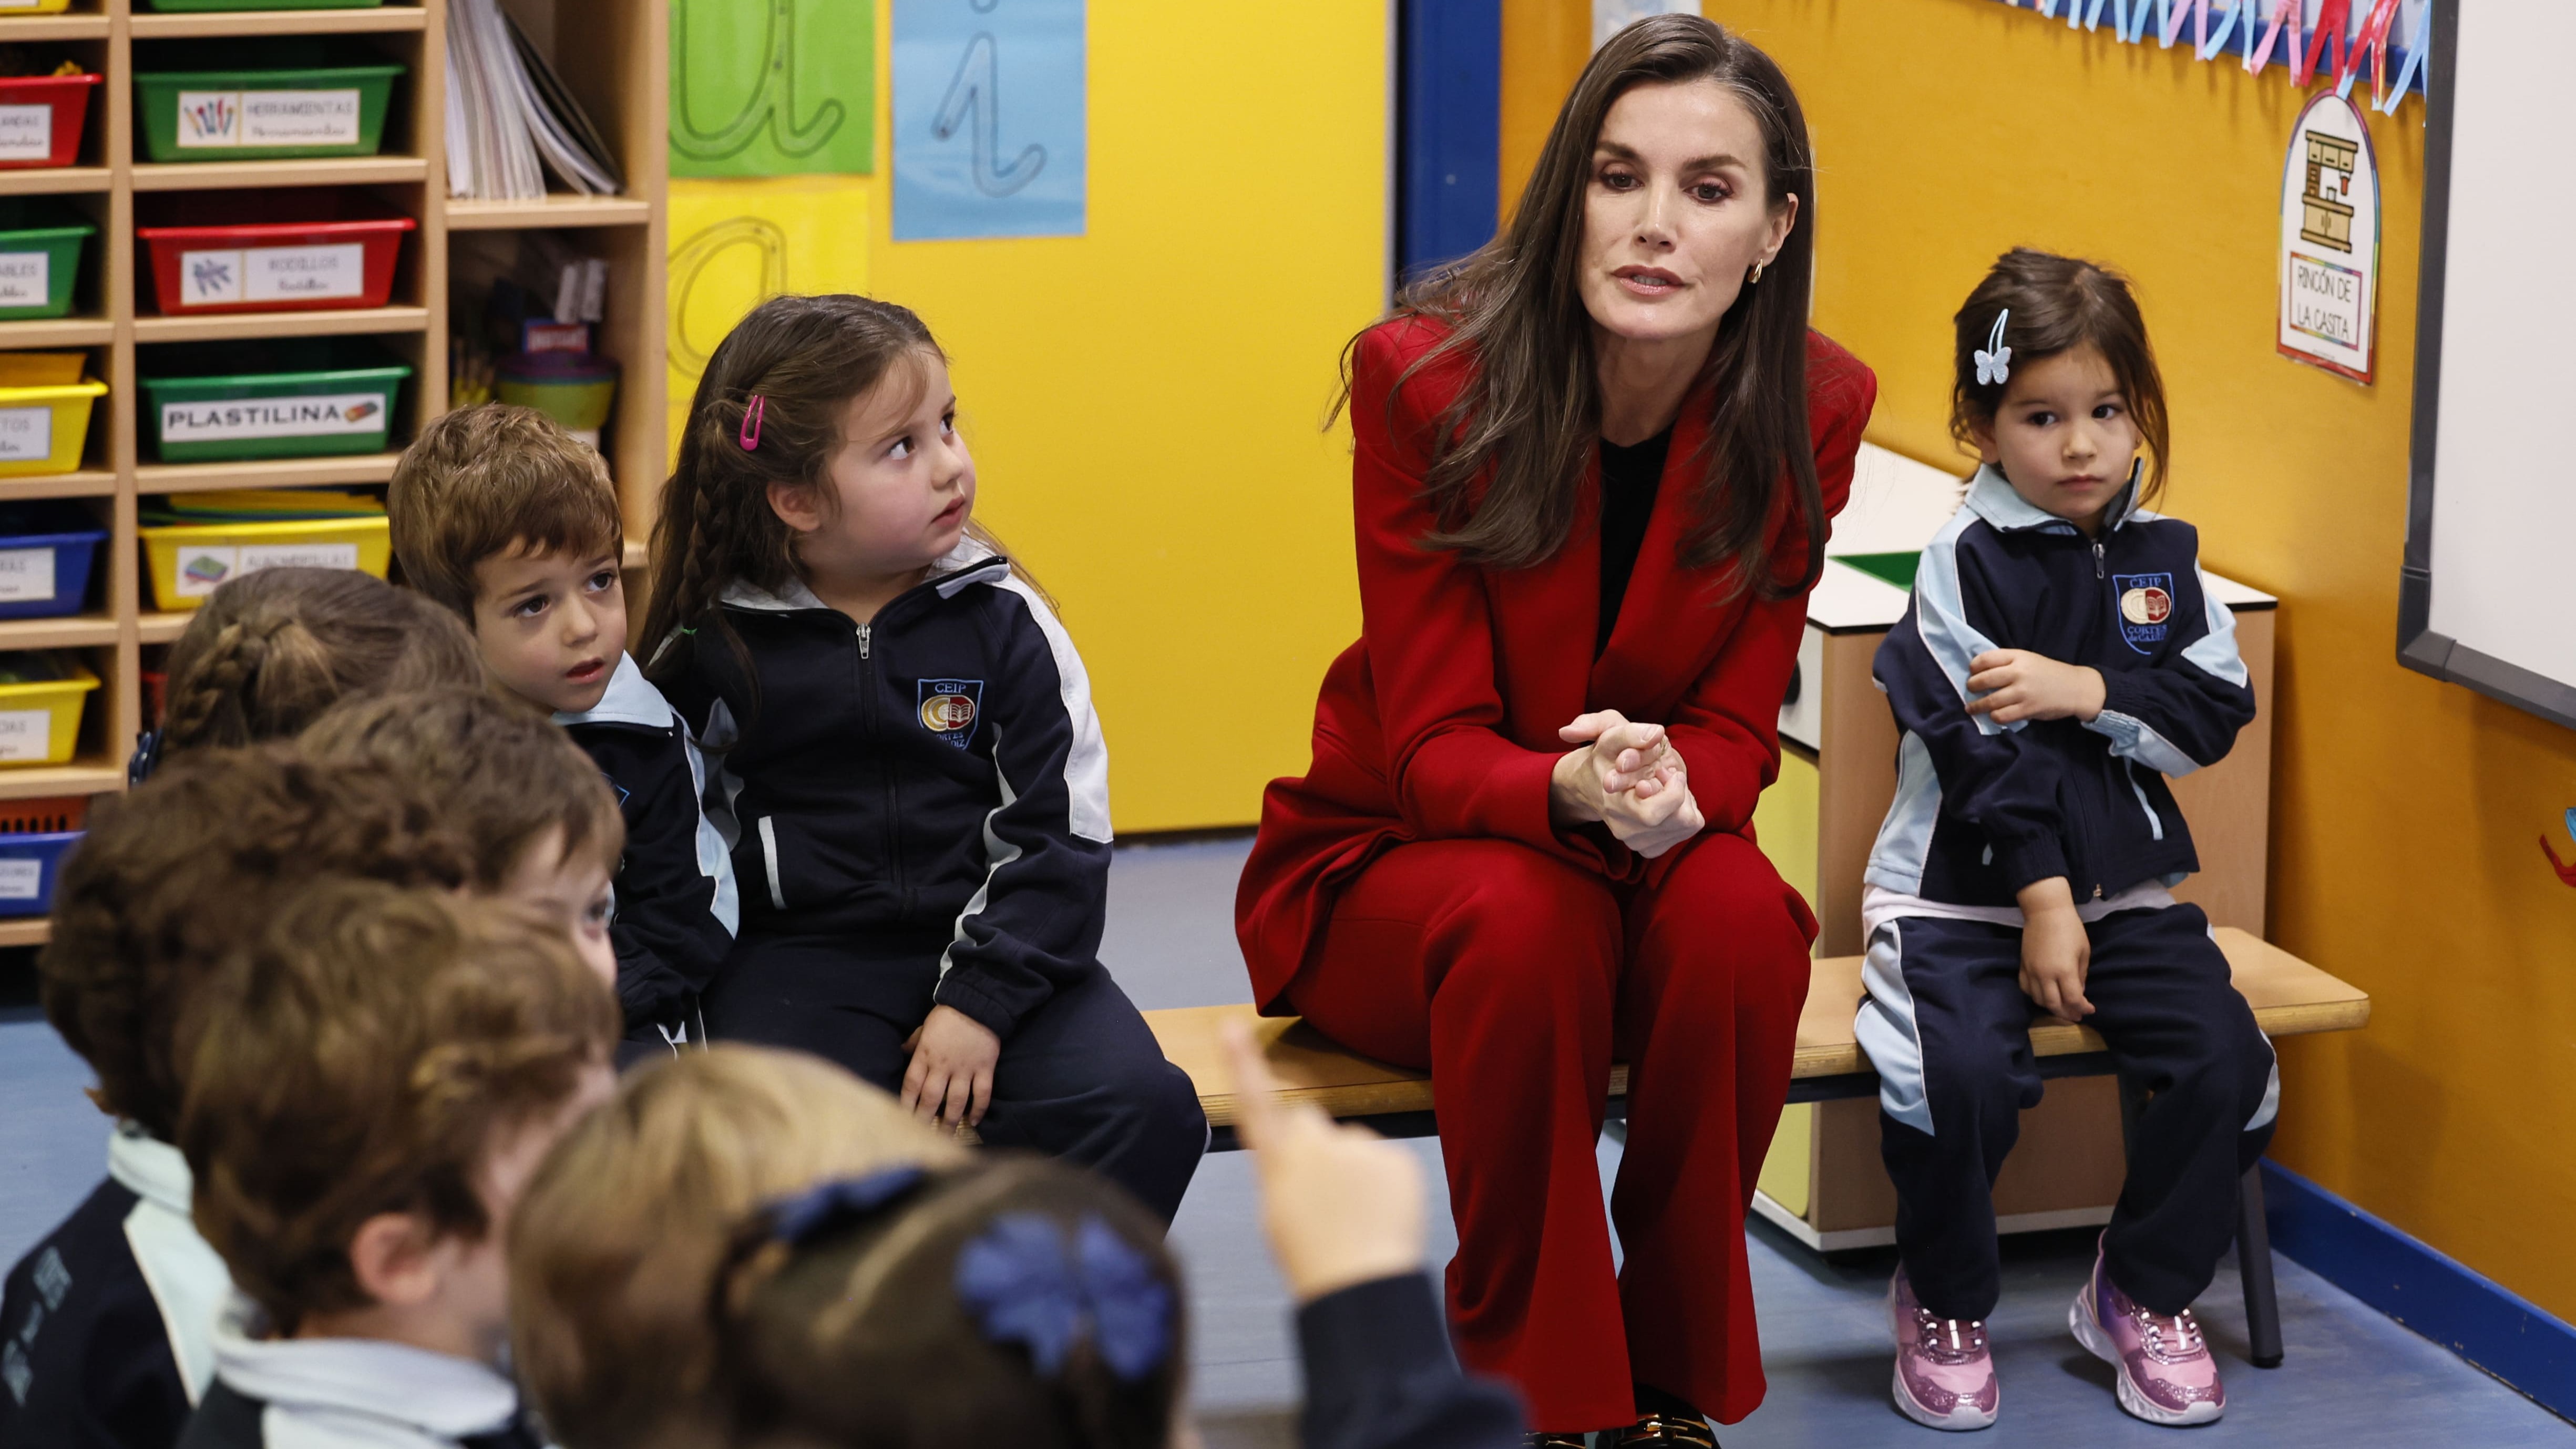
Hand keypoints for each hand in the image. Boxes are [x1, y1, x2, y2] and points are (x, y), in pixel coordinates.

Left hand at [901, 1004, 999, 1128]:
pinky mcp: (985, 1068)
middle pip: (931, 1098)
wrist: (978, 1003)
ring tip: (946, 1135)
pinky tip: (974, 1121)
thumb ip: (914, 1042)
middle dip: (924, 1119)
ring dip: (950, 1120)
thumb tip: (902, 1051)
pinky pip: (982, 1093)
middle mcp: (943, 1066)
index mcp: (925, 1055)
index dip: (906, 1104)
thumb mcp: (924, 1026)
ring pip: (956, 1101)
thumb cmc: (948, 1015)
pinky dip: (979, 1109)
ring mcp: (965, 1069)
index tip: (902, 1119)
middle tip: (922, 1134)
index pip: (911, 1085)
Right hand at [1217, 1021, 1425, 1303]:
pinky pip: (1388, 1161)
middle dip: (1316, 1144)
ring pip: (1353, 1146)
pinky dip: (1387, 1184)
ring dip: (1355, 1171)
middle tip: (1324, 1194)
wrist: (1361, 1286)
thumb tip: (1297, 1158)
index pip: (1254, 1103)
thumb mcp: (1277, 1215)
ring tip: (1356, 1217)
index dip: (1241, 1064)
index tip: (1230, 1026)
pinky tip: (1381, 1216)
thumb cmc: (1312, 1260)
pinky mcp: (1397, 1157)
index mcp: (1277, 1163)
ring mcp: (1360, 1147)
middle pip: (1310, 1121)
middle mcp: (1315, 1144)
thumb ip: (1283, 1173)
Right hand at [1550, 711, 1705, 857]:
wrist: (1590, 782)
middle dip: (1683, 792)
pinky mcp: (1649, 848)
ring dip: (1685, 800)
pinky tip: (1668, 801)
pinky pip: (1685, 832)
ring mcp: (1636, 841)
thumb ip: (1629, 733)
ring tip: (1666, 785)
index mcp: (1613, 804)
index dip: (1672, 792)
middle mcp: (1623, 827)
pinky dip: (1685, 813)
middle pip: (1679, 821)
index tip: (1665, 770)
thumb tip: (1656, 733)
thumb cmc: (1606, 754)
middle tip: (1668, 774)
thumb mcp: (1609, 732)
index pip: (1653, 815)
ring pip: (1686, 825)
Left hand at [1966, 650, 2105, 724]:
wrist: (2076, 687)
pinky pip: (2001, 716)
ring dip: (1976, 706)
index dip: (1974, 667)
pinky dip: (1994, 717)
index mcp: (2017, 657)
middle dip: (1972, 686)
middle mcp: (2018, 672)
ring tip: (1972, 708)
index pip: (1985, 659)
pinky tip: (1994, 715)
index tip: (1972, 672)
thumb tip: (1980, 671)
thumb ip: (2008, 663)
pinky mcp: (2027, 709)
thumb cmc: (2049, 673)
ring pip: (1989, 701)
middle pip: (1983, 680)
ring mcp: (2022, 691)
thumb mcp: (2029, 659)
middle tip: (1970, 690)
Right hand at [2016, 877, 2093, 1021]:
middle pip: (2054, 1004)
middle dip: (2067, 1013)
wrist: (2045, 911)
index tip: (2090, 1009)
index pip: (2073, 999)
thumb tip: (2079, 992)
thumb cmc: (2070, 928)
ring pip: (2038, 999)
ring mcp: (2031, 971)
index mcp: (2064, 970)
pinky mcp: (2022, 966)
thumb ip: (2081, 975)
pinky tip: (2044, 995)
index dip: (2083, 1008)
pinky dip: (2035, 996)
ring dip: (2051, 1007)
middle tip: (2076, 1016)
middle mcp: (2045, 975)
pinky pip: (2026, 988)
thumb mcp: (2083, 951)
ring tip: (2061, 1007)